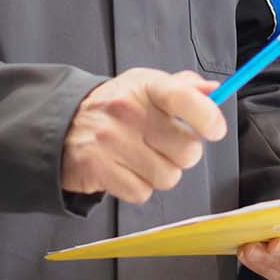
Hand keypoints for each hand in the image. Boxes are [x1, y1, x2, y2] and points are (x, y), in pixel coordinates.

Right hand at [60, 69, 225, 204]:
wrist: (63, 123)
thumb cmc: (116, 106)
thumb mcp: (146, 86)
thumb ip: (184, 87)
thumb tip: (216, 91)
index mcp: (145, 86)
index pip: (184, 97)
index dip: (208, 117)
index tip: (215, 129)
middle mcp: (127, 111)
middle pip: (187, 151)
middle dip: (184, 154)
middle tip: (167, 147)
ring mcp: (110, 141)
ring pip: (168, 177)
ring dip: (162, 173)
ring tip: (144, 158)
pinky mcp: (98, 168)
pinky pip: (142, 193)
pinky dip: (139, 187)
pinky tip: (127, 170)